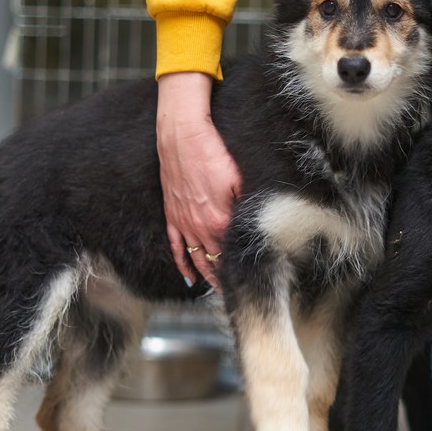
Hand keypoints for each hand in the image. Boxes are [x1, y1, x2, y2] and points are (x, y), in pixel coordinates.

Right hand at [156, 72, 241, 289]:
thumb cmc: (213, 152)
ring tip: (218, 291)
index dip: (241, 270)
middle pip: (215, 261)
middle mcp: (200, 226)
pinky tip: (189, 277)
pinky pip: (176, 246)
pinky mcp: (172, 213)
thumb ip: (247, 205)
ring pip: (196, 258)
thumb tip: (259, 224)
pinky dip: (183, 263)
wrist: (181, 135)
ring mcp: (183, 221)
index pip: (232, 255)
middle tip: (238, 295)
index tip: (252, 282)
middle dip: (226, 280)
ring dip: (207, 276)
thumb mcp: (238, 178)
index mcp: (219, 220)